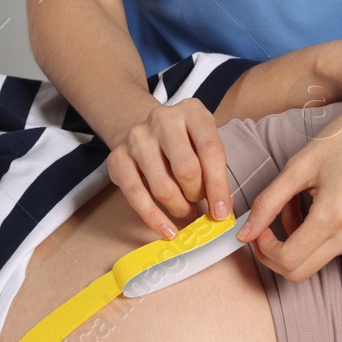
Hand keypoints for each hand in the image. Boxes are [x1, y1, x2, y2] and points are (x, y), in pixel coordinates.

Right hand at [105, 97, 232, 239]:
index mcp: (192, 111)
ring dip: (179, 207)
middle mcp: (163, 119)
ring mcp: (137, 137)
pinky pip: (136, 196)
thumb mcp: (203, 144)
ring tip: (185, 210)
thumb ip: (215, 171)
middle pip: (186, 169)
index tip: (222, 212)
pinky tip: (167, 230)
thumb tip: (223, 209)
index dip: (218, 186)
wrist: (140, 128)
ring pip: (163, 187)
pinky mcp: (117, 158)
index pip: (210, 150)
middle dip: (197, 195)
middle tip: (199, 203)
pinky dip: (154, 218)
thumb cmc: (181, 142)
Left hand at [232, 88, 341, 282]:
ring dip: (301, 240)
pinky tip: (327, 207)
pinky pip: (340, 249)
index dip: (264, 251)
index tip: (258, 230)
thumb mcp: (297, 167)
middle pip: (302, 271)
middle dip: (277, 253)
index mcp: (333, 215)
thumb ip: (266, 204)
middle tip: (267, 228)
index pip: (287, 261)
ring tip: (303, 205)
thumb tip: (243, 235)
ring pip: (320, 259)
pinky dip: (324, 235)